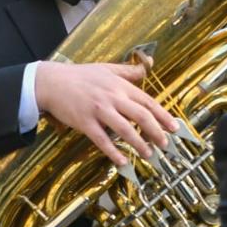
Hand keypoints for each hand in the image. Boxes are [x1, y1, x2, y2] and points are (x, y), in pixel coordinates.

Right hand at [34, 61, 177, 165]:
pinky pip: (102, 140)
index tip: (174, 128)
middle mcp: (112, 98)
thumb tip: (148, 66)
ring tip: (149, 154)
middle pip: (141, 117)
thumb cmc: (79, 75)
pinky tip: (122, 161)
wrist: (51, 82)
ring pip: (125, 130)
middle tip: (165, 145)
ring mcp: (99, 111)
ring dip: (139, 144)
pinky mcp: (85, 123)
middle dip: (156, 132)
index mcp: (119, 86)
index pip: (148, 102)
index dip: (163, 116)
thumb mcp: (106, 68)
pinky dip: (113, 152)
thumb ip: (128, 70)